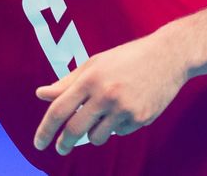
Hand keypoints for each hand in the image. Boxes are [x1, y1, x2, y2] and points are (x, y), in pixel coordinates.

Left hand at [32, 30, 188, 154]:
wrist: (168, 57)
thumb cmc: (126, 58)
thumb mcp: (93, 64)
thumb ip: (66, 82)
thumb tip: (40, 95)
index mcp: (90, 78)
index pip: (59, 109)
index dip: (45, 129)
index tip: (38, 143)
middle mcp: (106, 95)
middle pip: (75, 129)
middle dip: (64, 143)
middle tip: (60, 149)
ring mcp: (125, 109)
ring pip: (97, 137)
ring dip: (93, 133)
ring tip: (102, 116)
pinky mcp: (141, 119)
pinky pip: (119, 133)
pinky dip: (116, 126)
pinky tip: (126, 108)